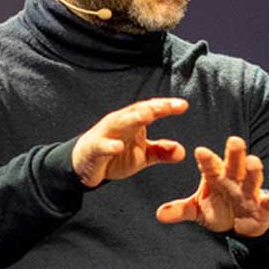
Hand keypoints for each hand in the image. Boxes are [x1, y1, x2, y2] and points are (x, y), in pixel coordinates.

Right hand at [72, 97, 187, 187]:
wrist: (84, 163)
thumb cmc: (115, 153)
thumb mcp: (142, 155)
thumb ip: (161, 152)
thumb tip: (182, 151)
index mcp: (133, 121)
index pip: (151, 110)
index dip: (166, 107)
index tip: (183, 105)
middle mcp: (120, 123)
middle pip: (137, 112)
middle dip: (152, 108)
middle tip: (167, 106)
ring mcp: (105, 134)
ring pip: (119, 123)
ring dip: (132, 119)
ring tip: (146, 117)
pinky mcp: (94, 149)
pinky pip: (101, 146)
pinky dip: (109, 146)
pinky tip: (118, 147)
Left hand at [156, 135, 268, 236]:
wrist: (242, 224)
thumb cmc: (219, 209)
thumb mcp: (198, 211)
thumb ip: (181, 210)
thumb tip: (159, 214)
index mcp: (217, 177)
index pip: (211, 166)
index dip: (206, 159)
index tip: (199, 150)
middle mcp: (235, 180)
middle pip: (235, 165)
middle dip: (235, 154)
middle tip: (234, 140)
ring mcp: (251, 191)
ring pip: (253, 179)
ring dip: (254, 171)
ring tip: (254, 161)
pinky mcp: (264, 205)